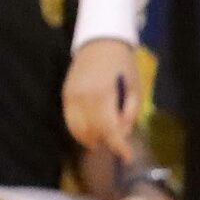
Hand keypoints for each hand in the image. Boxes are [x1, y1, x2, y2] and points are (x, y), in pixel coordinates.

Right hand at [64, 37, 142, 161]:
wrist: (99, 43)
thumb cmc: (122, 65)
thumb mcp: (134, 88)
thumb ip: (130, 112)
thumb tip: (122, 133)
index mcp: (103, 94)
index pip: (108, 128)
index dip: (118, 146)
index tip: (126, 156)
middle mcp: (83, 97)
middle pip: (92, 131)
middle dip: (107, 142)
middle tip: (118, 143)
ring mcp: (71, 96)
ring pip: (77, 129)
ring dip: (92, 138)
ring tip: (104, 139)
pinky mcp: (64, 95)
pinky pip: (69, 120)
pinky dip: (79, 130)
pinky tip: (91, 130)